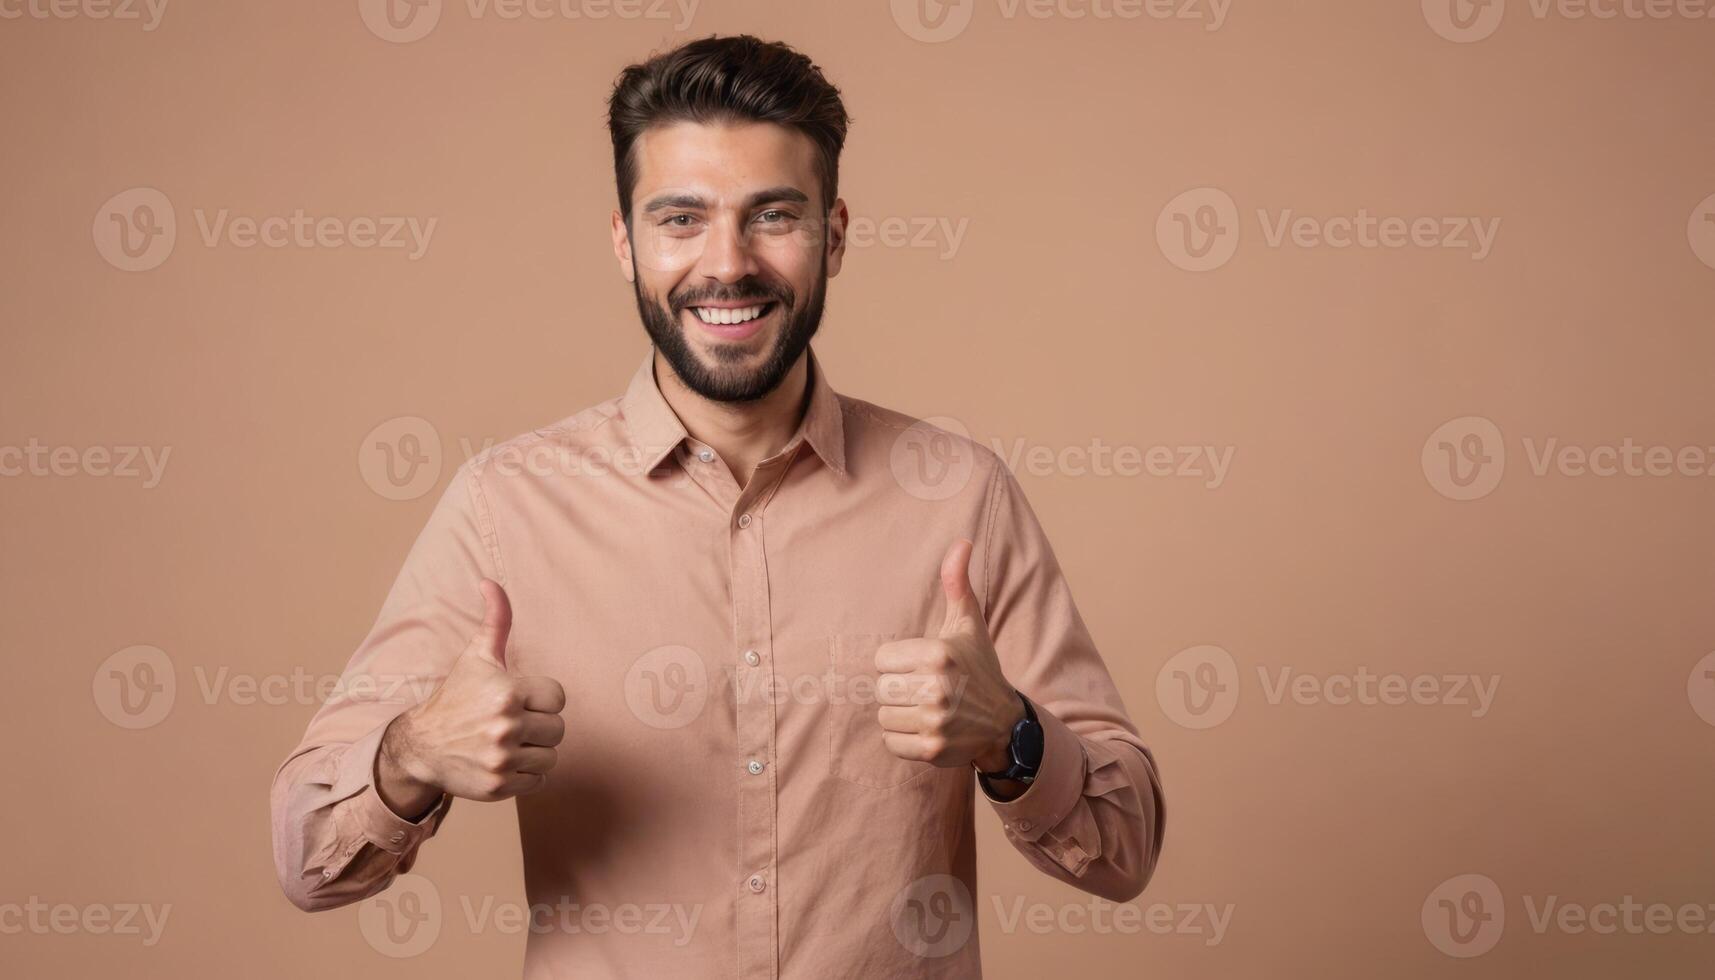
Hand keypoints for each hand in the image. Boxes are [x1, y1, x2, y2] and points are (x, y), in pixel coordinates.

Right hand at [378, 580, 566, 816]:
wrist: (420, 746)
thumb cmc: (456, 697)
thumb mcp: (476, 657)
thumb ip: (495, 620)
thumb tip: (490, 582)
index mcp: (507, 692)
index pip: (557, 698)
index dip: (541, 699)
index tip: (520, 700)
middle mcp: (505, 726)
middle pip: (557, 729)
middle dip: (539, 726)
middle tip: (512, 724)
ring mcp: (501, 759)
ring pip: (551, 757)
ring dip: (534, 752)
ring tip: (508, 743)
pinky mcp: (498, 787)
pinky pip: (538, 781)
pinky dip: (525, 775)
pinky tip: (503, 762)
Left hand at [875, 540, 1022, 772]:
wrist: (1003, 722)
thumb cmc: (977, 667)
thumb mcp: (967, 625)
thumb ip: (956, 583)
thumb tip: (961, 541)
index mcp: (938, 653)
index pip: (881, 660)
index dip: (897, 664)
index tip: (920, 667)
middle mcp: (937, 687)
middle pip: (880, 688)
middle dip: (898, 689)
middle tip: (923, 689)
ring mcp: (935, 720)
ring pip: (884, 715)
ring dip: (900, 714)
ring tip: (925, 708)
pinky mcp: (931, 748)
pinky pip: (890, 742)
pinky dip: (903, 738)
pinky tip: (925, 728)